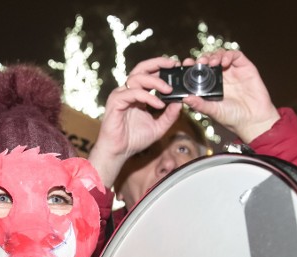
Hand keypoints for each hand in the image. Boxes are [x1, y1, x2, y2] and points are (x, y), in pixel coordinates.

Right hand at [88, 57, 183, 186]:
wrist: (119, 152)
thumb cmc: (134, 140)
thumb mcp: (158, 127)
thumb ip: (169, 116)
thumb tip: (180, 103)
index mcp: (138, 95)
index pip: (149, 74)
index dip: (161, 67)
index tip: (176, 66)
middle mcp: (128, 92)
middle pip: (141, 69)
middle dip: (157, 63)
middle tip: (172, 65)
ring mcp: (121, 95)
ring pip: (137, 78)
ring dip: (155, 81)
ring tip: (168, 89)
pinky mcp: (116, 102)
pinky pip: (133, 93)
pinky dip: (148, 97)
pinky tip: (159, 104)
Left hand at [181, 50, 278, 143]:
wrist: (254, 120)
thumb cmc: (233, 118)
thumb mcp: (213, 111)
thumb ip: (200, 104)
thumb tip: (185, 98)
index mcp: (211, 86)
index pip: (199, 71)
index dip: (192, 66)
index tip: (186, 65)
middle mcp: (221, 77)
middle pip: (209, 59)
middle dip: (202, 58)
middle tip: (199, 62)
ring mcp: (233, 71)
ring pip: (221, 54)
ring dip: (214, 55)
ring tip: (212, 62)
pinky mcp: (245, 67)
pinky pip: (236, 55)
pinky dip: (228, 55)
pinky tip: (225, 62)